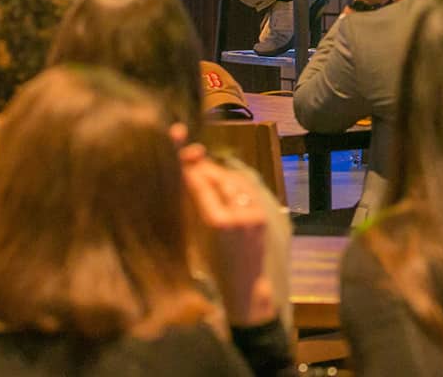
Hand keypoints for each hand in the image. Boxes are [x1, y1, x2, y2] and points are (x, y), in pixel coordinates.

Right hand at [183, 153, 273, 324]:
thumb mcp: (195, 238)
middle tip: (191, 159)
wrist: (244, 284)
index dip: (190, 171)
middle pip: (220, 179)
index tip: (180, 161)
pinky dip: (233, 183)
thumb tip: (183, 178)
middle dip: (205, 168)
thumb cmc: (212, 264)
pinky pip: (245, 190)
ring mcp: (253, 214)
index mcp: (217, 223)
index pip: (202, 186)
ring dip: (219, 173)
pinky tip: (222, 181)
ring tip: (205, 169)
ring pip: (234, 181)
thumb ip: (191, 208)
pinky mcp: (262, 214)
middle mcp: (238, 216)